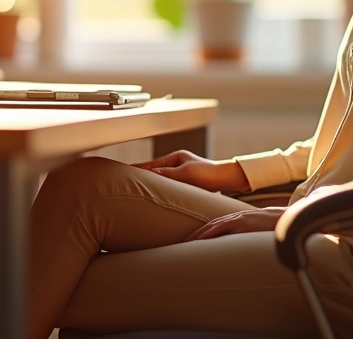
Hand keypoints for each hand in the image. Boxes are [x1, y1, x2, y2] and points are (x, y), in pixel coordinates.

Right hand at [132, 150, 250, 192]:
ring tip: (137, 189)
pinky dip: (162, 189)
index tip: (126, 170)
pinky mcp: (186, 184)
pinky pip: (169, 186)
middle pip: (155, 171)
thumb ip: (168, 173)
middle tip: (126, 181)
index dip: (140, 168)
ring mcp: (181, 174)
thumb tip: (150, 173)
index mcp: (176, 157)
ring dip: (153, 184)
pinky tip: (156, 195)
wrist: (225, 179)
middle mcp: (177, 164)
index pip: (153, 164)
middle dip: (143, 176)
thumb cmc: (208, 173)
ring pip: (162, 180)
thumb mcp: (186, 172)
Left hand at [185, 207, 285, 240]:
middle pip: (210, 225)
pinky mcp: (244, 223)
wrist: (288, 219)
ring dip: (199, 234)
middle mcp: (236, 217)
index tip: (190, 241)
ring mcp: (239, 219)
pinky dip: (211, 232)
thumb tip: (240, 246)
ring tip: (187, 242)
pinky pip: (224, 227)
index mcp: (238, 219)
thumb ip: (247, 235)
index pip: (215, 225)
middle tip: (182, 243)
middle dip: (196, 234)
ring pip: (213, 226)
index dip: (202, 232)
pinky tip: (203, 238)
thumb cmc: (274, 227)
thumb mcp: (257, 230)